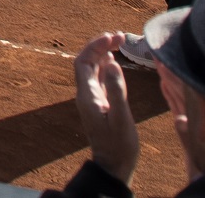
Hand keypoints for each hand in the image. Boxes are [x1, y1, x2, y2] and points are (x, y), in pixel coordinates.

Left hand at [71, 34, 143, 182]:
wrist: (114, 167)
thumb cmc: (119, 146)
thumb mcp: (121, 118)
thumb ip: (116, 90)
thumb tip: (111, 63)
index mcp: (87, 96)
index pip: (83, 62)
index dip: (95, 46)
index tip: (112, 37)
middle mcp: (86, 95)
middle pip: (86, 62)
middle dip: (100, 46)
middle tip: (119, 36)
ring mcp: (92, 99)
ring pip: (92, 69)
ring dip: (103, 54)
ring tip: (119, 42)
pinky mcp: (100, 105)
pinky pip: (99, 79)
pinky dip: (106, 66)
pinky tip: (114, 62)